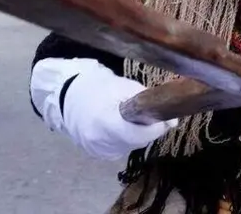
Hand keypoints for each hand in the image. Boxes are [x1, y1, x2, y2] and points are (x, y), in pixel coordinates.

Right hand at [62, 63, 176, 160]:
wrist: (68, 96)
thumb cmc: (98, 87)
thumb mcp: (125, 86)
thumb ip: (148, 103)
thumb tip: (172, 122)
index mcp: (105, 120)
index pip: (139, 135)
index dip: (155, 128)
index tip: (162, 118)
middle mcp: (99, 140)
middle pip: (137, 141)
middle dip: (147, 129)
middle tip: (146, 114)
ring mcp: (96, 150)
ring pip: (131, 146)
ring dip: (137, 134)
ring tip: (128, 117)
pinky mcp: (96, 154)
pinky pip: (120, 148)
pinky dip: (125, 138)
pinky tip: (119, 126)